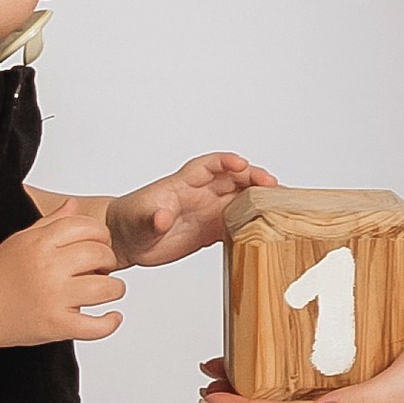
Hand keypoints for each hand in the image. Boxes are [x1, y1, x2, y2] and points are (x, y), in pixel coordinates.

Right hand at [0, 204, 127, 347]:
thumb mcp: (21, 240)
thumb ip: (51, 222)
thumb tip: (74, 205)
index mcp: (40, 243)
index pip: (86, 227)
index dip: (101, 234)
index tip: (101, 244)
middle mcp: (48, 267)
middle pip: (100, 254)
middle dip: (109, 260)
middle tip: (104, 268)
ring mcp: (54, 298)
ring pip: (105, 288)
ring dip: (115, 289)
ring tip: (109, 290)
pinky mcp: (56, 325)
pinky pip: (95, 326)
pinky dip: (110, 322)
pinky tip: (112, 316)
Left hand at [108, 152, 275, 269]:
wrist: (124, 240)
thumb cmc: (128, 223)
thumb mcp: (137, 220)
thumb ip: (151, 218)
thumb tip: (162, 218)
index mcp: (182, 184)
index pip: (209, 165)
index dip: (226, 162)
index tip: (242, 164)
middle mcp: (199, 194)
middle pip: (233, 179)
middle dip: (253, 179)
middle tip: (273, 186)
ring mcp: (206, 211)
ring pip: (239, 199)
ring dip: (258, 200)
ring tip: (280, 204)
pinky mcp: (209, 230)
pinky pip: (236, 222)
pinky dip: (252, 222)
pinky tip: (266, 227)